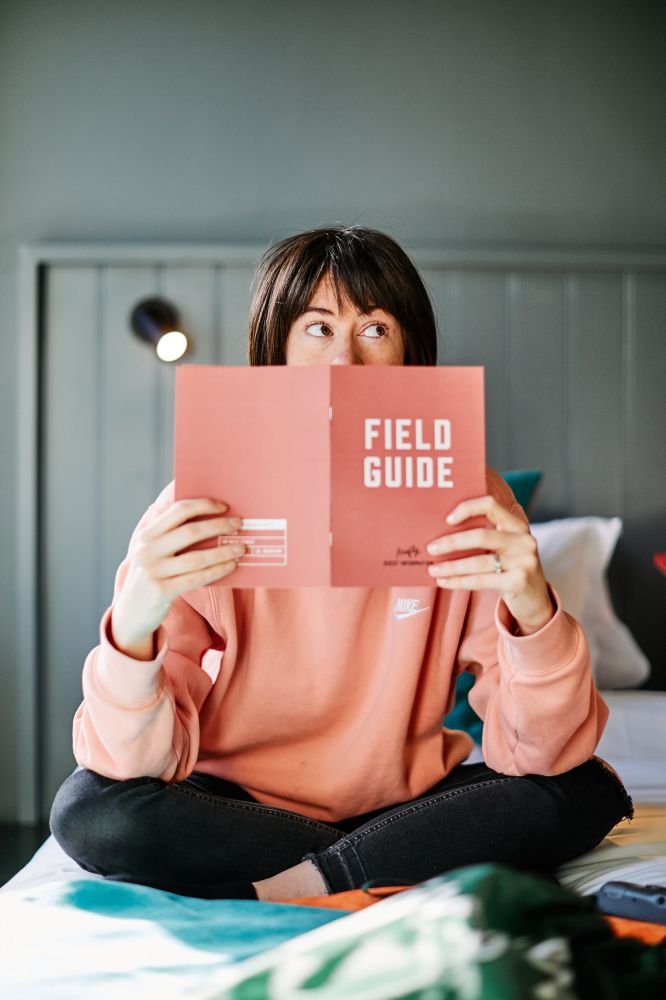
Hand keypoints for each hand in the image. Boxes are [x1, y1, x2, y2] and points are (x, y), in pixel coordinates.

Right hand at [111, 498, 244, 658]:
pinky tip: (231, 566)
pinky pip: (197, 578)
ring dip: (224, 551)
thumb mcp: (154, 553)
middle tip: (239, 524)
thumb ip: (173, 537)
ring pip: (197, 557)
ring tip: (241, 547)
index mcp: (147, 535)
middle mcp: (147, 550)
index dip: (204, 505)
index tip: (224, 506)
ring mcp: (152, 571)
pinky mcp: (161, 591)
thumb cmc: (153, 577)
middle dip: (219, 525)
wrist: (131, 614)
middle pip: (190, 532)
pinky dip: (217, 570)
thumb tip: (214, 520)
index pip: (178, 510)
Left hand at [426, 495, 553, 634]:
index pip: (491, 505)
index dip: (467, 508)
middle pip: (481, 536)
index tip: (447, 519)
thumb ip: (484, 537)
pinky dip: (458, 581)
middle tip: (431, 548)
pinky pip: (480, 581)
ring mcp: (523, 562)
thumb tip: (440, 534)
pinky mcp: (518, 582)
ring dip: (451, 566)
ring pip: (478, 562)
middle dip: (452, 542)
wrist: (535, 599)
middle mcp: (523, 540)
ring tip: (432, 569)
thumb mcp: (504, 548)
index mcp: (517, 525)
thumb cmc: (510, 568)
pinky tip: (443, 582)